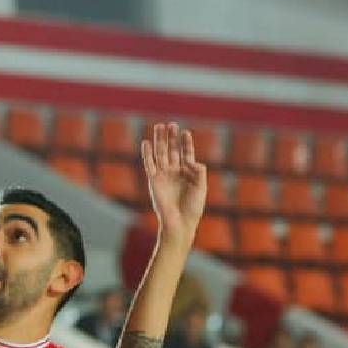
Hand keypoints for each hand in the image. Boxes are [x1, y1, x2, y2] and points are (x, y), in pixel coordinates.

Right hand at [141, 122, 208, 236]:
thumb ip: (198, 171)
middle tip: (171, 124)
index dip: (186, 143)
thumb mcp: (201, 187)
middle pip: (172, 150)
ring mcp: (163, 175)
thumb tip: (191, 160)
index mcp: (188, 173)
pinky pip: (149, 164)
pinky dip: (147, 153)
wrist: (179, 223)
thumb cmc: (193, 208)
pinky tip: (146, 142)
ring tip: (159, 126)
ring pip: (160, 154)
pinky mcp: (154, 181)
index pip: (186, 153)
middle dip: (171, 137)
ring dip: (160, 140)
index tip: (185, 132)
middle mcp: (175, 172)